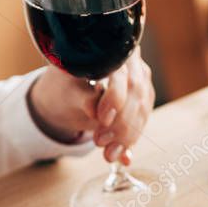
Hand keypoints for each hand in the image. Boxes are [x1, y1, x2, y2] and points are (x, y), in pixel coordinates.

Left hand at [28, 49, 153, 165]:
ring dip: (127, 137)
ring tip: (108, 154)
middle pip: (137, 93)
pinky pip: (142, 122)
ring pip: (143, 110)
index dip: (116, 97)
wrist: (66, 96)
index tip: (101, 119)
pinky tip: (121, 156)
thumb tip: (94, 110)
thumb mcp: (67, 91)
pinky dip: (130, 141)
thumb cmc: (64, 87)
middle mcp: (132, 63)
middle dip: (120, 123)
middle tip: (99, 141)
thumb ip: (82, 97)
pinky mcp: (142, 102)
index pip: (123, 73)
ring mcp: (140, 82)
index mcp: (112, 50)